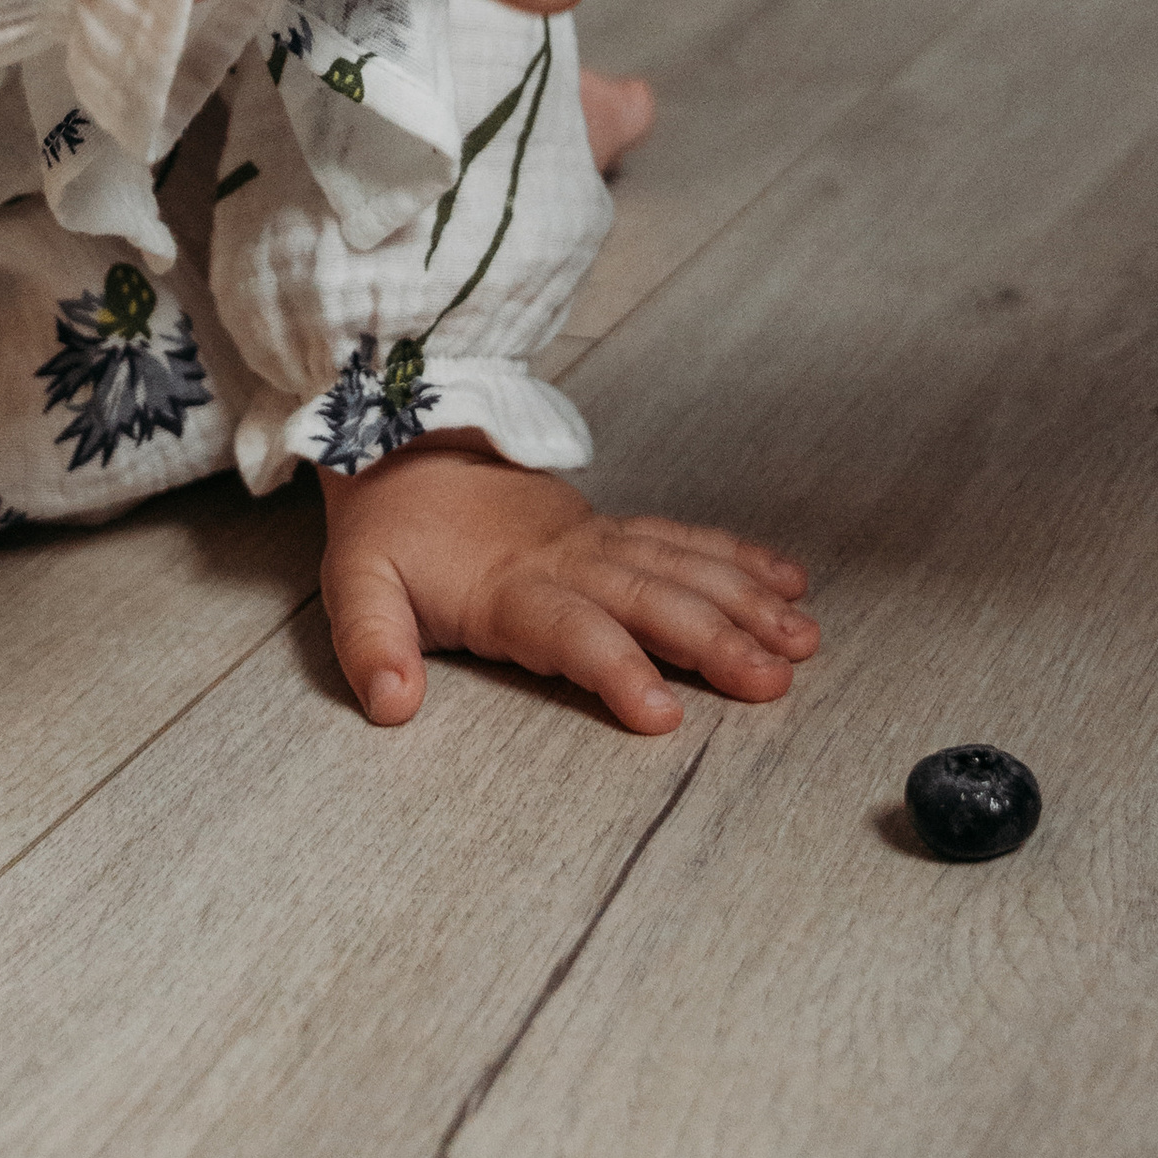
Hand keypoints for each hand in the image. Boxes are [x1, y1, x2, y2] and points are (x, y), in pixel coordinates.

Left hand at [319, 432, 818, 731]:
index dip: (616, 669)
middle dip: (716, 640)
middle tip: (773, 680)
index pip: (571, 631)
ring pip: (684, 568)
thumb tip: (391, 704)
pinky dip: (740, 558)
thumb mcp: (355, 585)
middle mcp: (567, 559)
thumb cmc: (388, 529)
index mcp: (508, 586)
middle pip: (651, 599)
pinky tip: (788, 584)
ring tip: (802, 641)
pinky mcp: (612, 529)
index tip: (662, 714)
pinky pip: (685, 539)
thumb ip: (372, 646)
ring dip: (745, 603)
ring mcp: (598, 540)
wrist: (405, 444)